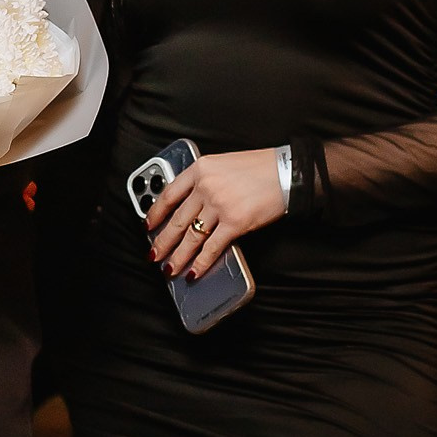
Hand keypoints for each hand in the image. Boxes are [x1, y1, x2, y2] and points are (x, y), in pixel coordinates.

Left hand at [148, 149, 283, 279]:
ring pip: (191, 237)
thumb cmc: (261, 167)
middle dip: (162, 241)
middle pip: (176, 220)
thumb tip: (191, 206)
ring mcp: (219, 206)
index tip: (148, 225)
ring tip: (170, 268)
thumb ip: (205, 181)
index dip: (155, 213)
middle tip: (154, 254)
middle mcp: (205, 187)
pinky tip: (193, 272)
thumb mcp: (224, 164)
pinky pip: (211, 248)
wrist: (288, 171)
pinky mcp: (234, 223)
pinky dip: (200, 263)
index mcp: (200, 169)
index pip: (169, 194)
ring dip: (178, 256)